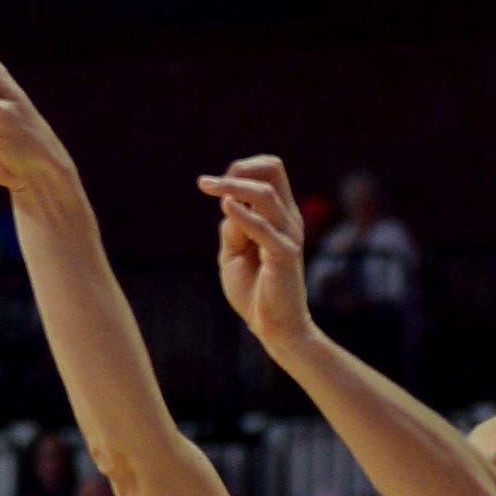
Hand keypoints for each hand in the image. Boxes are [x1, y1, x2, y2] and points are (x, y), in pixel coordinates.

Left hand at [195, 156, 315, 361]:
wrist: (274, 327)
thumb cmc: (254, 291)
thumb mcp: (233, 254)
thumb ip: (233, 228)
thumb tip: (228, 204)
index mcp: (279, 215)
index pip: (269, 172)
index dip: (241, 169)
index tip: (213, 185)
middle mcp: (288, 219)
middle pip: (273, 170)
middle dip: (240, 168)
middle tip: (207, 183)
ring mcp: (288, 235)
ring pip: (265, 194)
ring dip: (233, 187)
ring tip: (207, 187)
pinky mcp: (284, 254)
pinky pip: (263, 227)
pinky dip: (243, 214)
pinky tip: (225, 206)